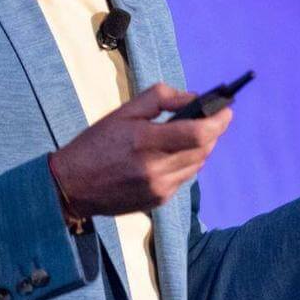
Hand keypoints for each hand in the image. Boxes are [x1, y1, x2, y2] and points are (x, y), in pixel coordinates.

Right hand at [52, 82, 232, 216]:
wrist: (72, 186)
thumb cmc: (95, 144)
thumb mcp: (123, 112)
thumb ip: (160, 98)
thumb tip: (193, 98)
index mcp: (145, 141)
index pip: (199, 133)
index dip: (219, 121)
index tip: (227, 109)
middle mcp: (155, 169)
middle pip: (204, 150)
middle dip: (213, 132)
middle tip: (212, 118)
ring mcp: (158, 188)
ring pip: (197, 165)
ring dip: (201, 148)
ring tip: (192, 135)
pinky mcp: (158, 201)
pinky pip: (184, 178)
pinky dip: (186, 163)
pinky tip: (172, 155)